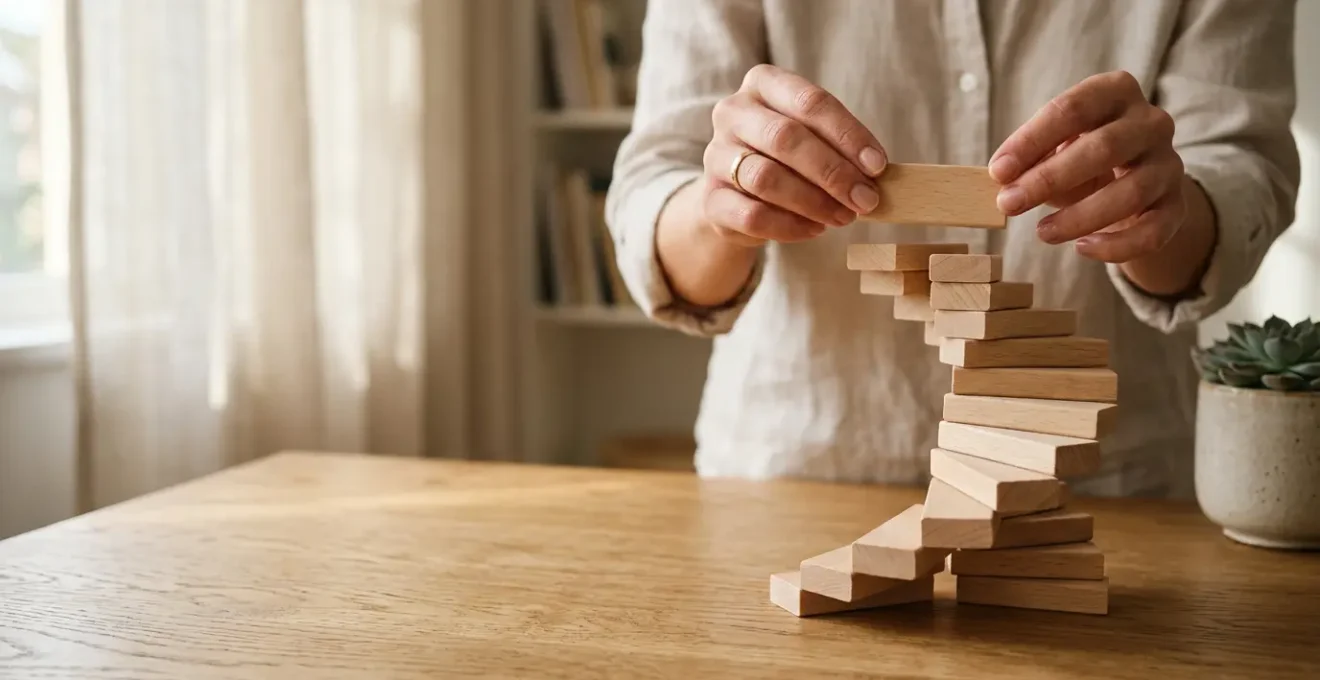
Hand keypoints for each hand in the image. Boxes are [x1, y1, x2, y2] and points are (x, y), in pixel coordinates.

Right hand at [702, 64, 888, 246]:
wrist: (740, 193)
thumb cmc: (789, 157)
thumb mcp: (814, 137)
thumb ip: (839, 147)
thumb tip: (875, 176)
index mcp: (763, 83)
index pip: (810, 101)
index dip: (848, 135)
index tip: (878, 166)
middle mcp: (732, 112)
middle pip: (785, 138)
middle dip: (833, 172)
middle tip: (865, 199)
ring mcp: (715, 155)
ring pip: (766, 178)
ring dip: (814, 202)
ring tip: (843, 217)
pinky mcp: (710, 199)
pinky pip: (752, 215)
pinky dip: (790, 227)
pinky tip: (815, 230)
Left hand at [988, 71, 1187, 262]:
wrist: (1134, 185)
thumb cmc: (1081, 158)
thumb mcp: (1055, 149)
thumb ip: (1032, 159)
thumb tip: (1004, 179)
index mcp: (1115, 92)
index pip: (1073, 109)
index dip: (1032, 140)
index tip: (998, 171)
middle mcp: (1151, 122)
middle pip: (1104, 147)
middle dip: (1049, 178)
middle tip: (1009, 204)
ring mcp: (1169, 163)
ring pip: (1131, 191)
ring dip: (1080, 217)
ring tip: (1042, 233)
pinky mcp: (1177, 205)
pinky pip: (1154, 230)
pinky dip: (1117, 246)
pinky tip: (1083, 249)